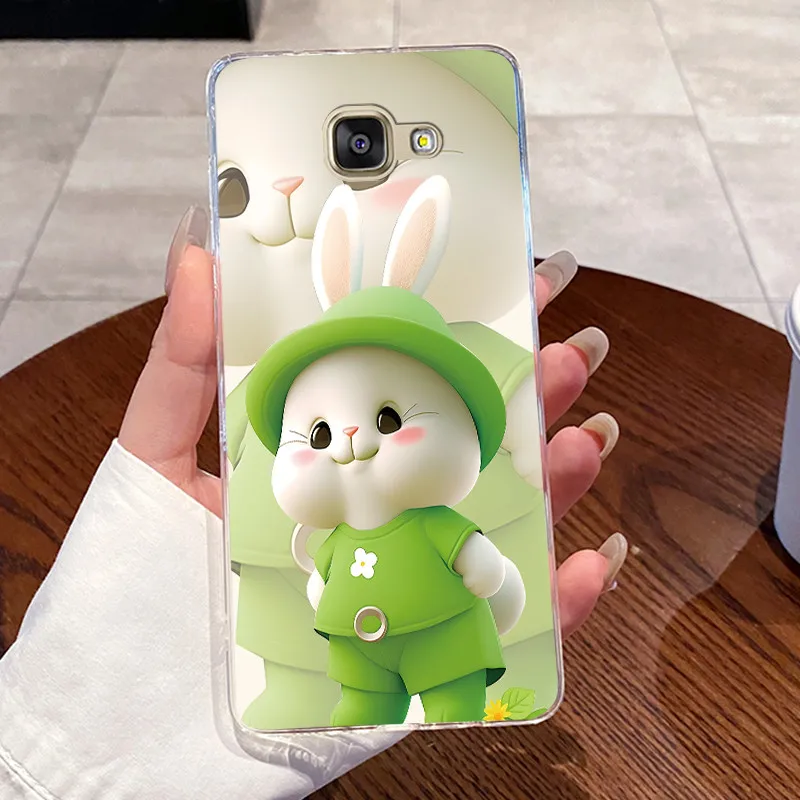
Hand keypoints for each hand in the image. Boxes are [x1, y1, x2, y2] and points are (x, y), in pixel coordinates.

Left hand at [119, 210, 625, 641]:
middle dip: (531, 396)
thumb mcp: (156, 453)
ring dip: (558, 479)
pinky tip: (591, 562)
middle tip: (569, 353)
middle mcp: (379, 508)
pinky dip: (562, 600)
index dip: (466, 337)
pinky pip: (503, 626)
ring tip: (585, 437)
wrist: (137, 713)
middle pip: (472, 448)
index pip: (411, 386)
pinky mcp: (419, 649)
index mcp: (331, 454)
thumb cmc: (138, 579)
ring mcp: (405, 576)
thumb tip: (199, 250)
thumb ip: (182, 358)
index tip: (516, 281)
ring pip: (504, 524)